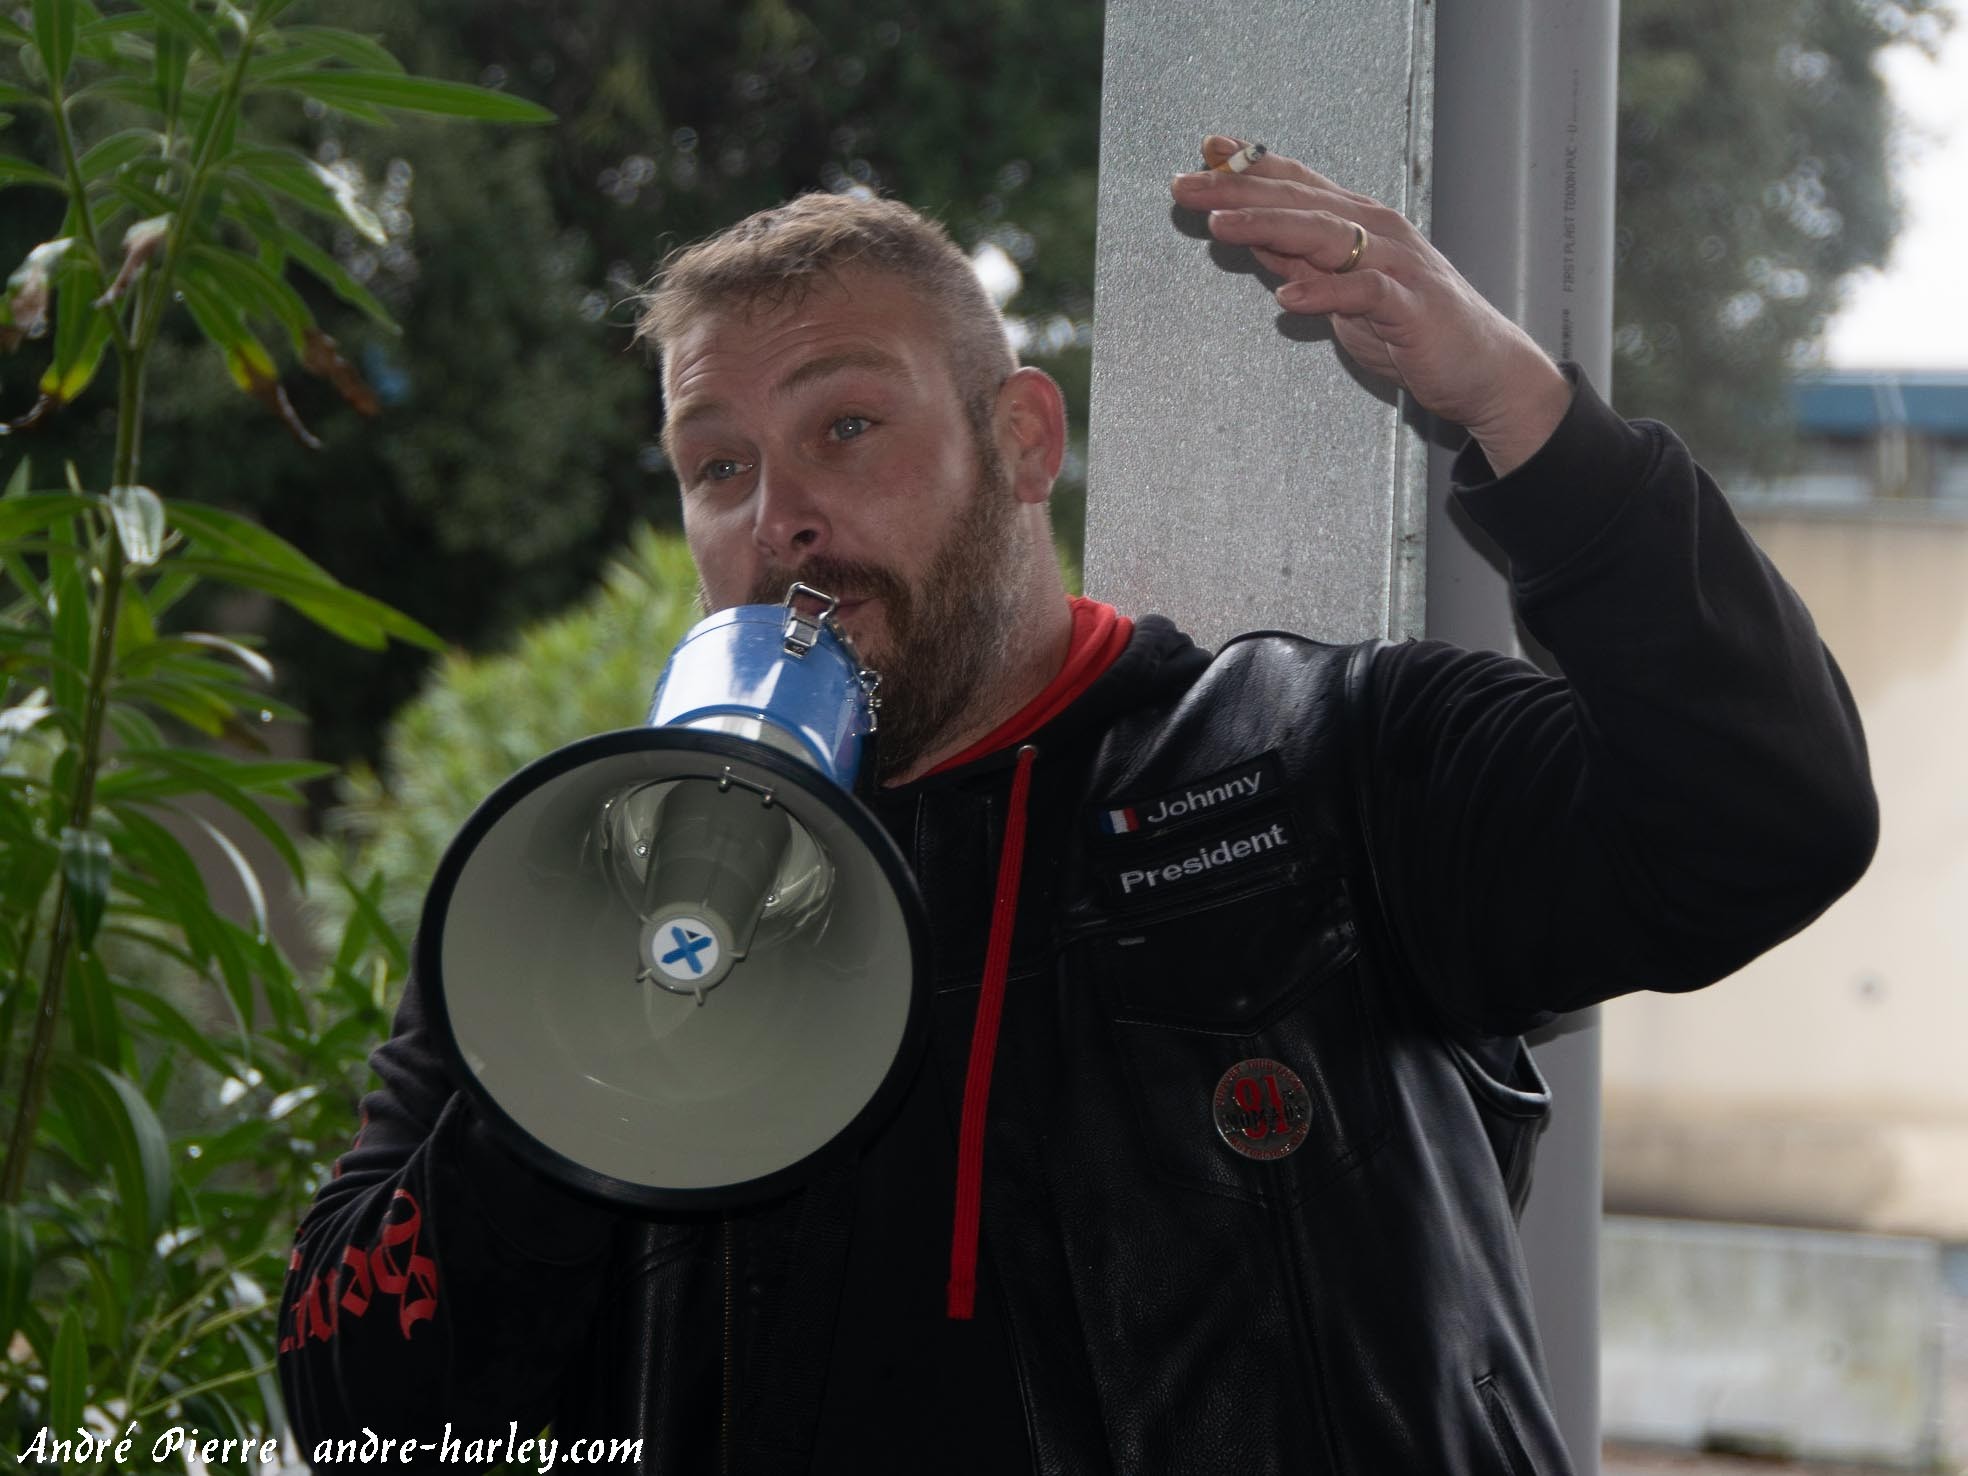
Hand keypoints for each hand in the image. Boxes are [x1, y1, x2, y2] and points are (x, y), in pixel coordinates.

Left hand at [1170, 137, 1570, 474]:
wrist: (1482, 370)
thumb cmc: (1410, 331)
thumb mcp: (1340, 293)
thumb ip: (1299, 262)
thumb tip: (1251, 235)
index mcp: (1358, 224)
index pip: (1296, 184)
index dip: (1249, 165)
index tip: (1204, 150)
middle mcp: (1376, 232)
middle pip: (1298, 201)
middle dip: (1237, 189)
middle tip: (1185, 184)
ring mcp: (1395, 266)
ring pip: (1324, 234)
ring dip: (1269, 225)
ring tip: (1220, 223)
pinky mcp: (1410, 308)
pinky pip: (1362, 293)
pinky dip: (1324, 293)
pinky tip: (1286, 298)